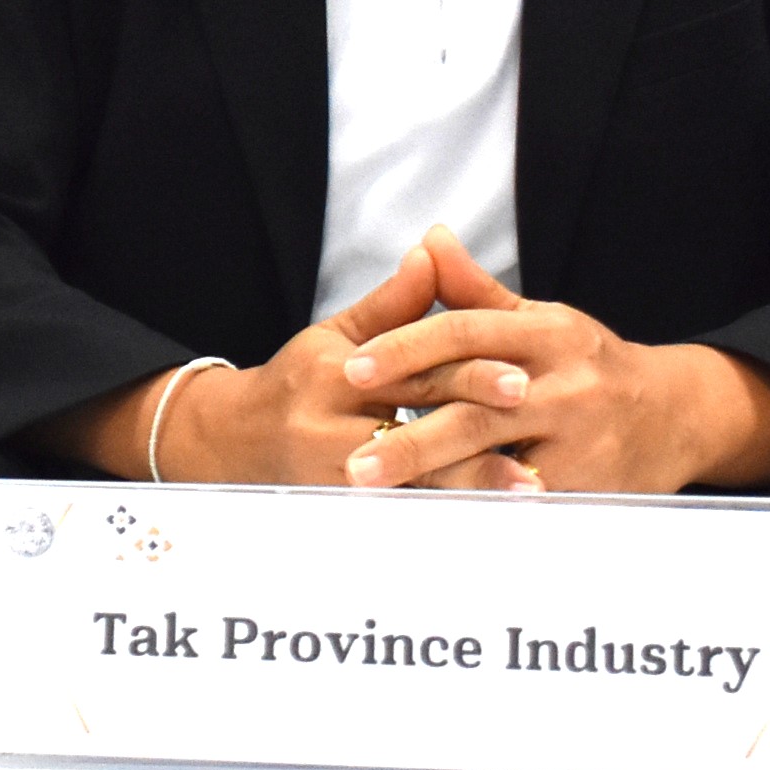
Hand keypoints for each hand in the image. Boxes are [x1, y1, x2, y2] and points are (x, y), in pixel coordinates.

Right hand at [39, 238, 531, 488]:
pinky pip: (396, 516)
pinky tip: (486, 521)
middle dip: (477, 450)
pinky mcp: (332, 511)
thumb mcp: (337, 333)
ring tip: (525, 496)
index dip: (469, 378)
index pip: (411, 372)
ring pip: (408, 488)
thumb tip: (435, 248)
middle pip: (413, 438)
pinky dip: (443, 515)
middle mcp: (324, 429)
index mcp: (331, 374)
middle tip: (534, 459)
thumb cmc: (298, 383)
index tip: (522, 383)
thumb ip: (394, 301)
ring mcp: (326, 477)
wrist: (234, 443)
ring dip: (468, 494)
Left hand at [334, 236, 769, 494]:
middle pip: (473, 407)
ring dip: (433, 480)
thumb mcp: (540, 319)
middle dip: (408, 436)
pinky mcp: (587, 488)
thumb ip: (476, 291)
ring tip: (380, 494)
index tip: (351, 370)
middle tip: (352, 459)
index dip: (405, 349)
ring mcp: (580, 440)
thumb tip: (428, 241)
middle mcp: (566, 384)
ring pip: (494, 460)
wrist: (674, 415)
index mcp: (548, 332)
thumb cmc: (588, 364)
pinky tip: (430, 518)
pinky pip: (520, 501)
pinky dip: (475, 509)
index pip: (464, 333)